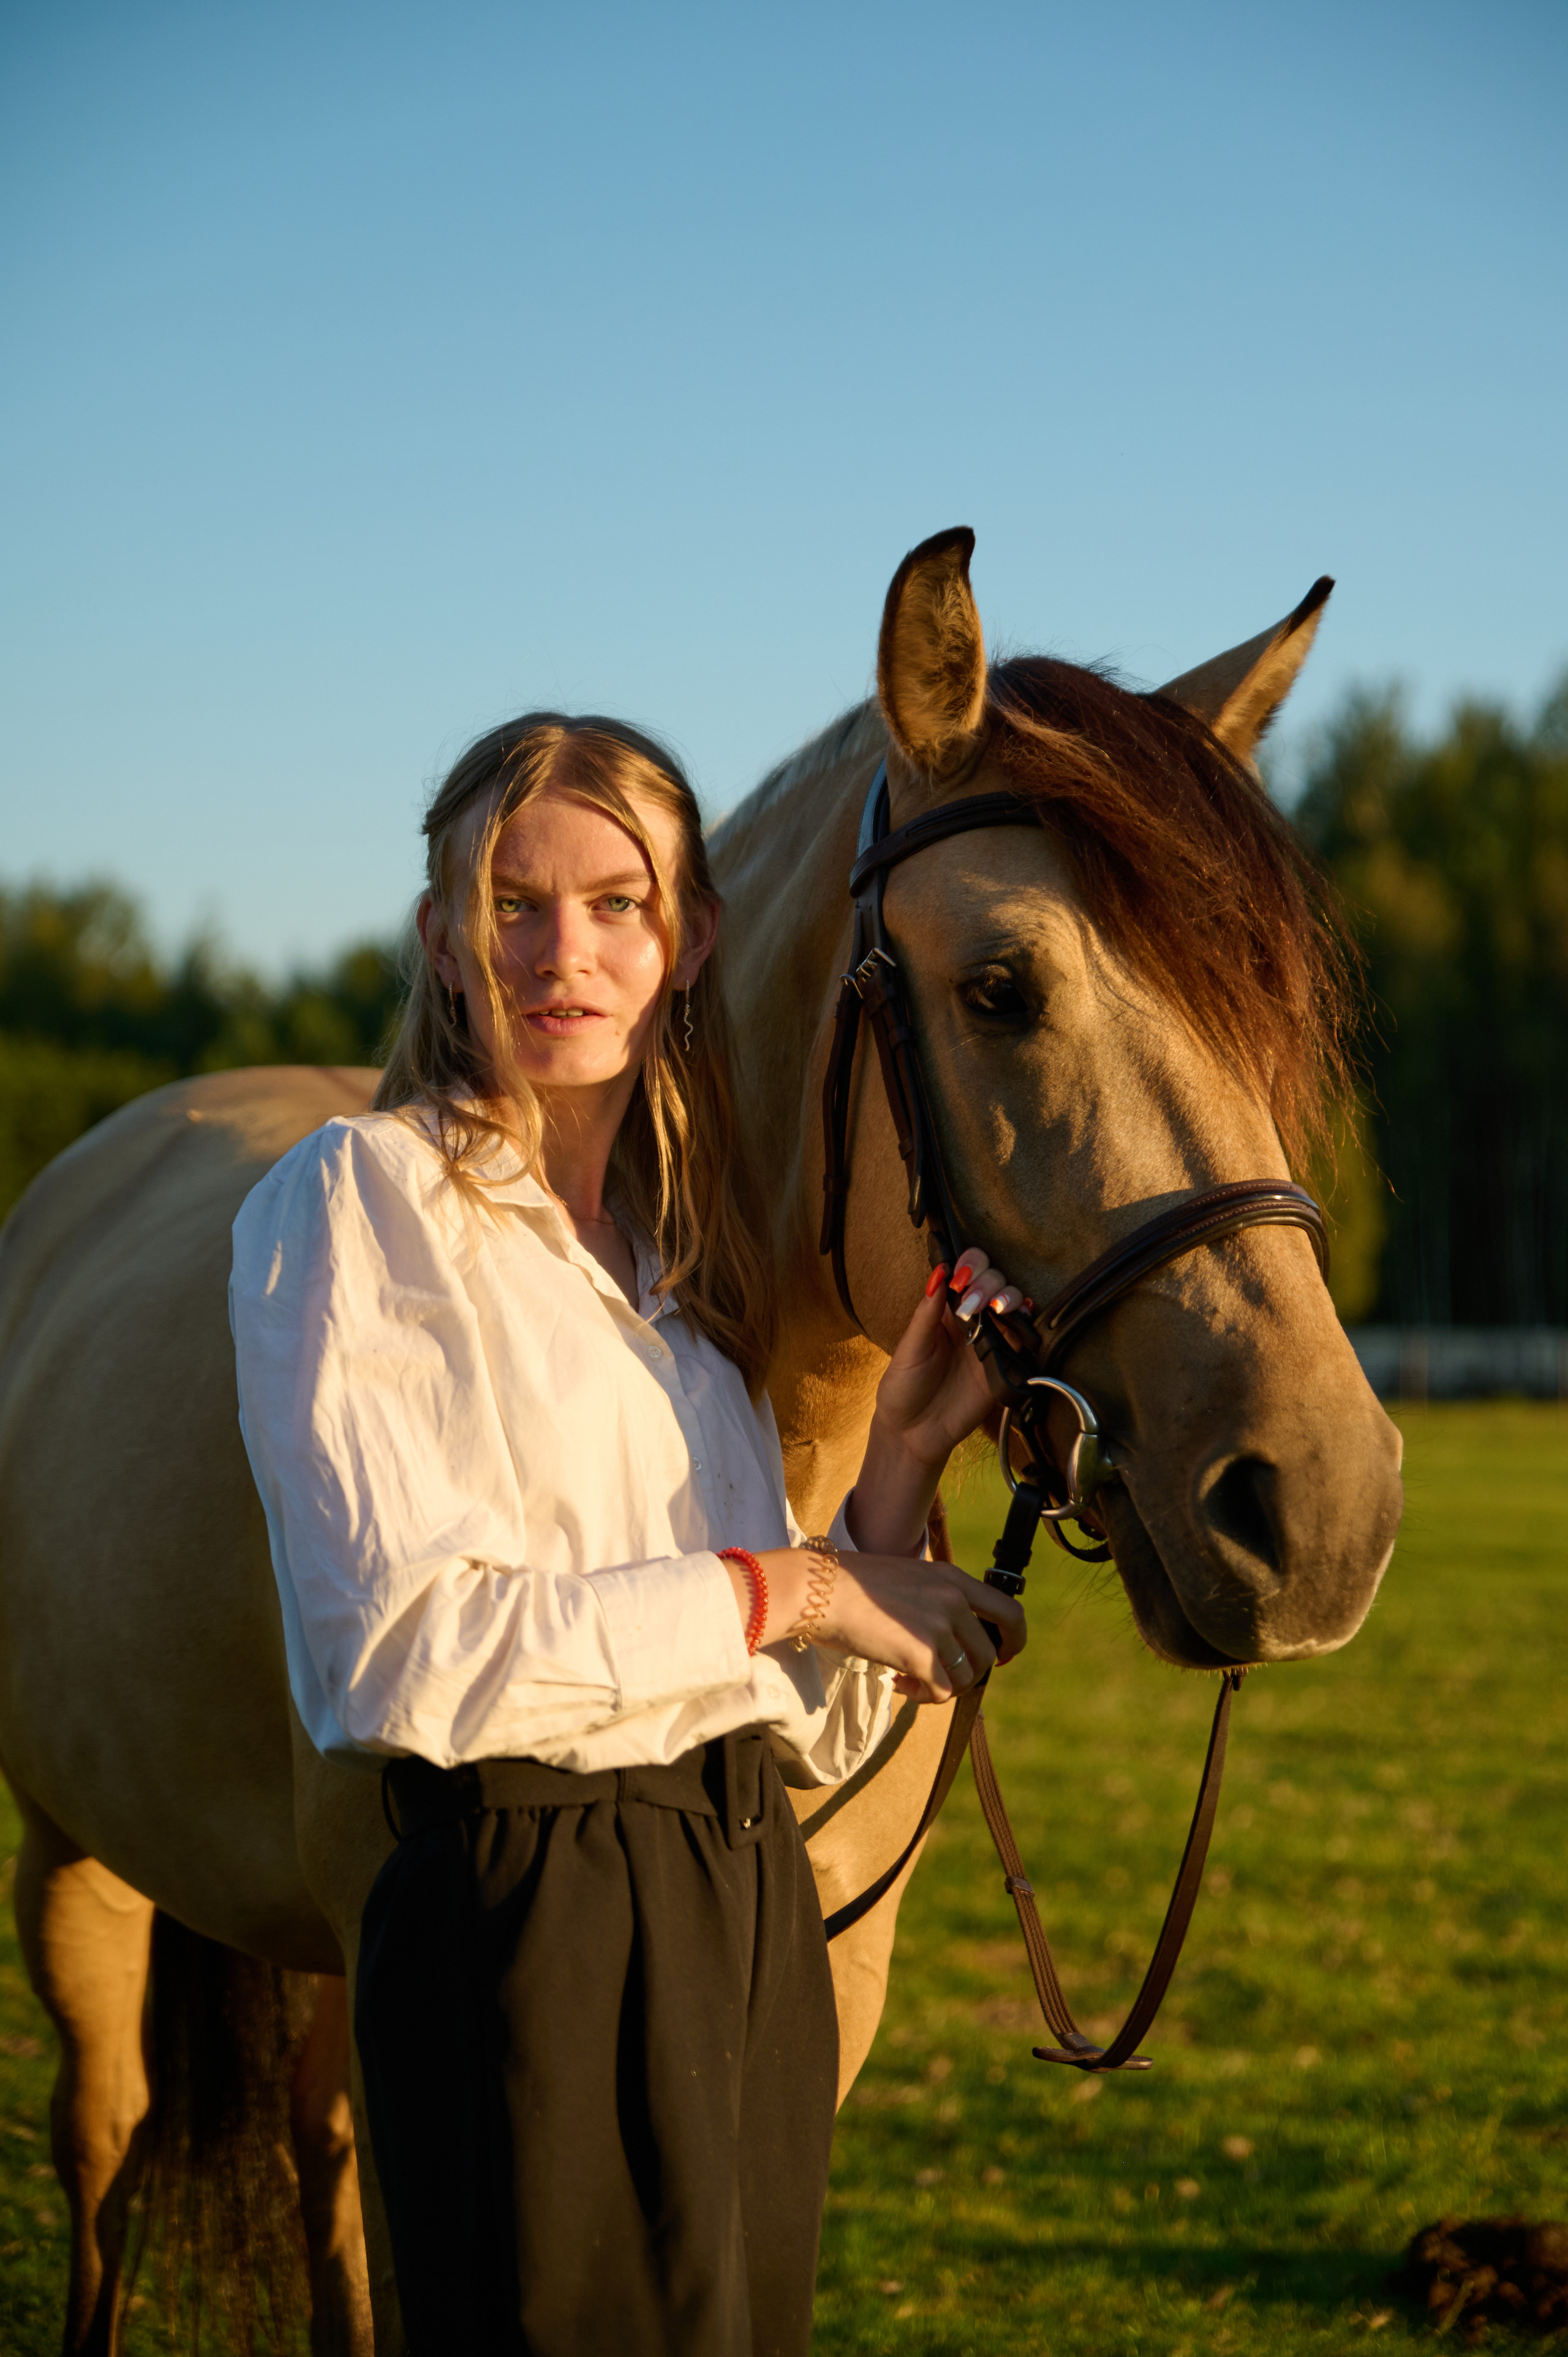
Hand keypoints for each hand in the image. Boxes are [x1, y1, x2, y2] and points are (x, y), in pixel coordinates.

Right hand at [729, 1546, 1026, 1704]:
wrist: (818, 1590)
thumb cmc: (850, 1585)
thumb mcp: (907, 1578)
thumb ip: (935, 1599)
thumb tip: (949, 1637)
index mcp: (953, 1578)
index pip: (1009, 1611)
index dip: (1013, 1641)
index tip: (1001, 1657)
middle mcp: (953, 1599)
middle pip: (987, 1653)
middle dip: (966, 1673)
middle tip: (938, 1676)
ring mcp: (939, 1626)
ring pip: (966, 1677)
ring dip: (941, 1685)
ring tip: (910, 1679)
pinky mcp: (922, 1654)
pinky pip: (941, 1692)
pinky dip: (923, 1696)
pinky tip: (899, 1684)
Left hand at [847, 1243, 1028, 1555]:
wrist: (914, 1434)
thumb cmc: (903, 1388)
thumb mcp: (909, 1349)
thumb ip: (927, 1313)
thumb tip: (939, 1272)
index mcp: (944, 1310)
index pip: (965, 1272)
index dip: (969, 1265)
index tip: (960, 1277)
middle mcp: (971, 1319)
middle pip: (993, 1280)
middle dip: (987, 1281)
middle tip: (972, 1303)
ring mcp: (990, 1340)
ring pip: (1012, 1302)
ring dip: (1008, 1295)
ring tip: (996, 1307)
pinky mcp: (1005, 1363)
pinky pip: (1023, 1337)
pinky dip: (1027, 1321)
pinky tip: (1021, 1316)